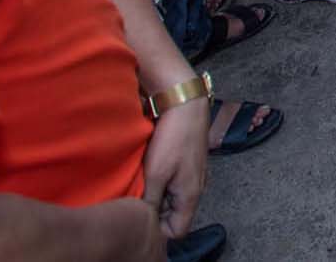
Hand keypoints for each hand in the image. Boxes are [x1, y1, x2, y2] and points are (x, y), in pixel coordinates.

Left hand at [143, 98, 209, 239]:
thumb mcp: (156, 173)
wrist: (185, 105)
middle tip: (137, 199)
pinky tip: (151, 170)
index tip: (141, 218)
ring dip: (158, 195)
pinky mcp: (190, 162)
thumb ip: (150, 200)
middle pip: (176, 215)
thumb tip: (144, 218)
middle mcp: (197, 188)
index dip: (159, 230)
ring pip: (174, 198)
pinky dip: (163, 182)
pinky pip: (176, 182)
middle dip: (157, 211)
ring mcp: (195, 175)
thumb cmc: (173, 138)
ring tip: (142, 183)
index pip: (178, 230)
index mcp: (191, 195)